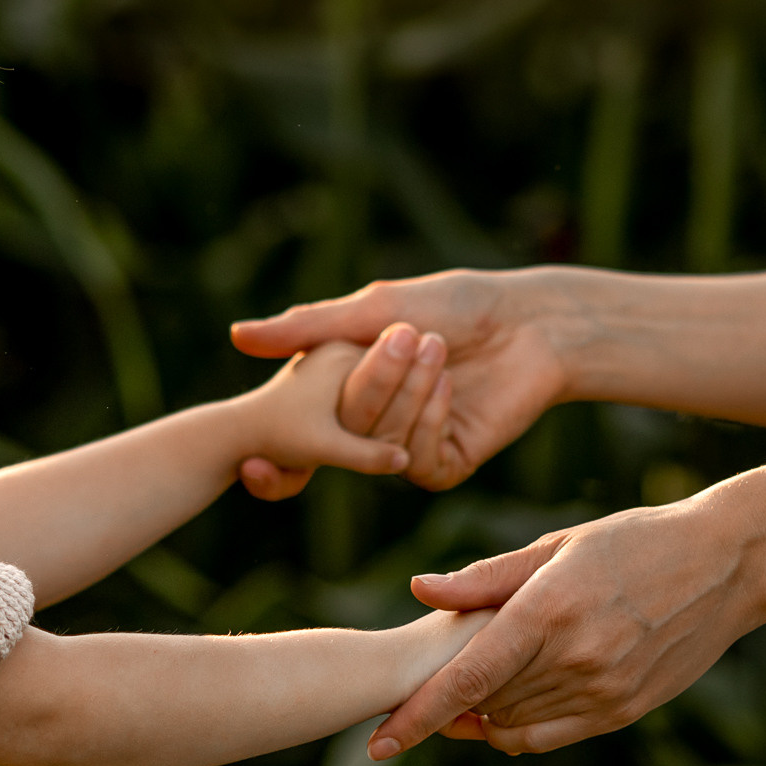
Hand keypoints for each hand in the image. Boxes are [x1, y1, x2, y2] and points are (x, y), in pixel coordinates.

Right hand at [233, 269, 581, 489]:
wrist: (529, 323)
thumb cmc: (454, 303)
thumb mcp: (375, 308)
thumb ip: (308, 326)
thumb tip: (236, 336)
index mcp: (353, 382)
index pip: (306, 417)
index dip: (284, 432)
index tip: (254, 451)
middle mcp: (378, 419)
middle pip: (344, 427)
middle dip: (367, 387)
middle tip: (396, 341)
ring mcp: (412, 444)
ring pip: (381, 445)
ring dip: (407, 395)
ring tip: (436, 348)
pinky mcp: (448, 462)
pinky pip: (419, 462)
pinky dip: (429, 423)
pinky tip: (451, 389)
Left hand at [366, 494, 765, 759]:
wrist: (724, 564)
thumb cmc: (632, 540)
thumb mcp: (556, 545)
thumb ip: (485, 577)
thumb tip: (419, 590)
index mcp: (549, 610)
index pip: (468, 678)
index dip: (419, 715)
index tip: (380, 741)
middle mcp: (576, 658)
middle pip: (485, 704)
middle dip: (442, 708)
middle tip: (408, 701)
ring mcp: (604, 690)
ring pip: (515, 724)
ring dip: (478, 717)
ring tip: (456, 698)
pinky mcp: (625, 710)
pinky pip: (552, 736)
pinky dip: (517, 731)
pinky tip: (498, 713)